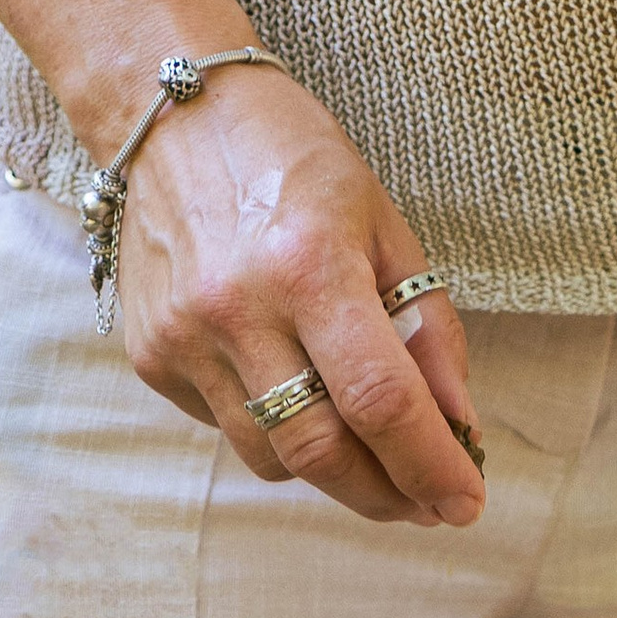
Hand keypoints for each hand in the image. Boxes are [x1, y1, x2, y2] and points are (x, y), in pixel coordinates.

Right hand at [117, 67, 484, 529]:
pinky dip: (275, 430)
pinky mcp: (151, 357)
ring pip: (272, 457)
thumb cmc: (294, 163)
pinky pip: (228, 429)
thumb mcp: (384, 226)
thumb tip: (459, 427)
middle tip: (424, 501)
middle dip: (385, 493)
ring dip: (332, 470)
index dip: (431, 467)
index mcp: (310, 266)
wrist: (172, 115)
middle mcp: (238, 310)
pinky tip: (292, 388)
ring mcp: (184, 339)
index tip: (465, 502)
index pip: (381, 401)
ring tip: (366, 446)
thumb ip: (426, 330)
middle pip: (322, 452)